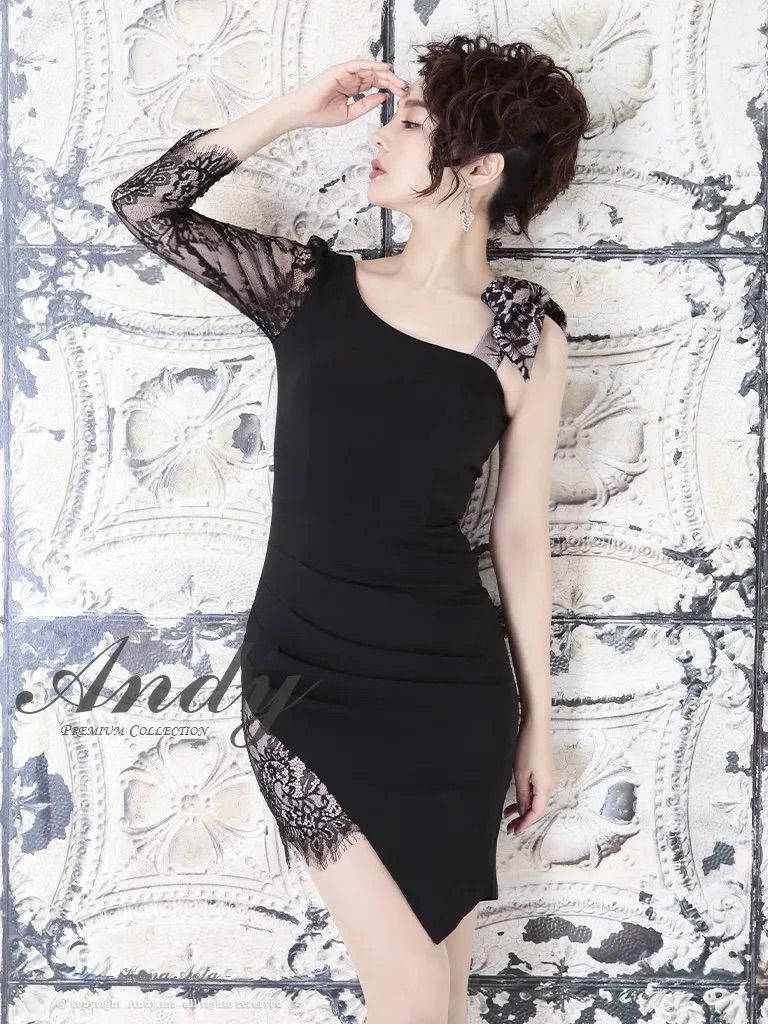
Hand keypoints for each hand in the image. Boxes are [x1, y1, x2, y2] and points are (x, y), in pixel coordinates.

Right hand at [283, 59, 409, 129]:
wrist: (303, 113)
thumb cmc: (321, 115)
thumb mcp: (350, 113)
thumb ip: (367, 104)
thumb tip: (384, 96)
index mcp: (352, 89)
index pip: (375, 85)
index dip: (389, 88)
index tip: (402, 94)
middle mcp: (350, 79)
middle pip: (375, 76)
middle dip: (391, 81)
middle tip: (405, 87)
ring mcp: (345, 73)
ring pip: (369, 69)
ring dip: (385, 73)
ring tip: (398, 79)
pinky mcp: (339, 69)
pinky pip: (359, 64)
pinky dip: (372, 65)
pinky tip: (384, 68)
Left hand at [503, 715, 557, 834]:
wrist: (536, 726)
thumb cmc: (528, 747)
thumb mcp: (521, 774)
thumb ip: (523, 795)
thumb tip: (524, 812)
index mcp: (546, 787)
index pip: (536, 813)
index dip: (525, 824)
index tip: (513, 831)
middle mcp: (550, 785)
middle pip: (537, 808)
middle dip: (523, 818)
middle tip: (509, 827)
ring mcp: (548, 778)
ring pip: (536, 799)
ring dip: (523, 808)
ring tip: (508, 814)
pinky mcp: (544, 771)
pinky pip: (536, 790)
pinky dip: (526, 797)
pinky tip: (516, 799)